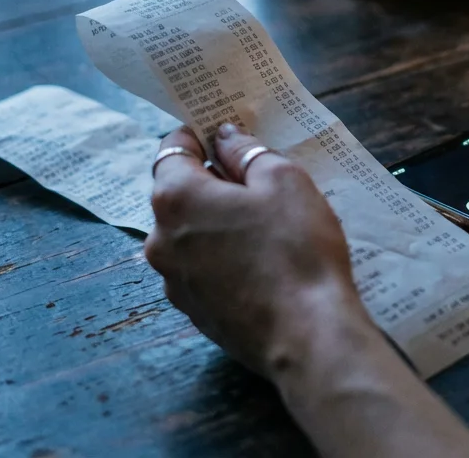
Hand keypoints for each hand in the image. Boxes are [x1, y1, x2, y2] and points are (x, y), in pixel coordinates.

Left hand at [144, 124, 374, 376]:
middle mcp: (161, 240)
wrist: (307, 335)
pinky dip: (223, 257)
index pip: (173, 148)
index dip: (200, 135)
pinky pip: (203, 268)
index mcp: (176, 198)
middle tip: (260, 182)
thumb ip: (247, 152)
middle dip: (214, 181)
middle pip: (180, 193)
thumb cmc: (297, 250)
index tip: (226, 132)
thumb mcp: (285, 181)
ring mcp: (174, 281)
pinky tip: (263, 263)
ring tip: (267, 227)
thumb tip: (226, 138)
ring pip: (191, 234)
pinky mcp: (194, 312)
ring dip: (218, 222)